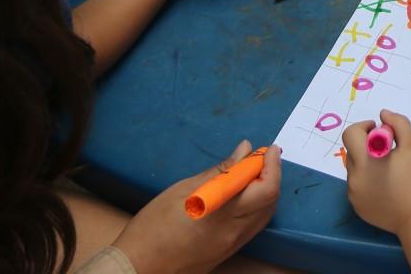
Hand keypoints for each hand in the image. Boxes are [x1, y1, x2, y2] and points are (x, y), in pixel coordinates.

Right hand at [112, 141, 280, 273]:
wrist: (139, 267)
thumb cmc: (153, 226)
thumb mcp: (183, 190)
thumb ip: (219, 171)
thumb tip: (244, 151)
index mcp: (224, 213)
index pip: (265, 189)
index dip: (272, 165)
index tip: (268, 149)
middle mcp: (235, 232)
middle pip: (270, 202)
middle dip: (272, 175)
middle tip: (261, 157)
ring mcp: (232, 246)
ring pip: (263, 216)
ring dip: (265, 192)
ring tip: (250, 173)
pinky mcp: (227, 253)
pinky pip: (251, 228)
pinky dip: (255, 207)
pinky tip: (241, 196)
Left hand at [343, 111, 410, 236]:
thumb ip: (398, 124)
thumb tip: (383, 115)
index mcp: (365, 160)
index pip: (350, 134)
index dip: (364, 127)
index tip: (381, 132)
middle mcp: (354, 177)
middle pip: (352, 151)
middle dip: (367, 145)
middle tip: (388, 151)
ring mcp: (354, 194)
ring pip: (355, 169)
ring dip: (367, 164)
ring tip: (388, 172)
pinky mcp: (357, 207)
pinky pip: (357, 186)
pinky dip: (367, 181)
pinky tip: (386, 187)